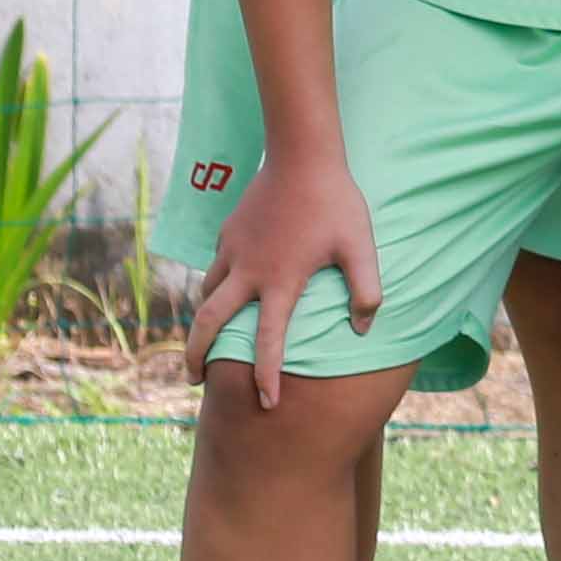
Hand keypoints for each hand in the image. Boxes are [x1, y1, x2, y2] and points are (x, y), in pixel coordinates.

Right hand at [190, 154, 378, 406]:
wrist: (302, 156)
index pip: (269, 341)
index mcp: (280, 282)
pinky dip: (215, 285)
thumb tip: (362, 328)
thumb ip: (366, 291)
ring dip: (204, 320)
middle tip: (194, 380)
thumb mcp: (361, 248)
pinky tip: (227, 286)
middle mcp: (248, 272)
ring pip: (206, 295)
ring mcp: (232, 251)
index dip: (266, 375)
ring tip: (208, 336)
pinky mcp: (227, 233)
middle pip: (208, 325)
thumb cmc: (337, 204)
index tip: (265, 404)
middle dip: (196, 356)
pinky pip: (215, 267)